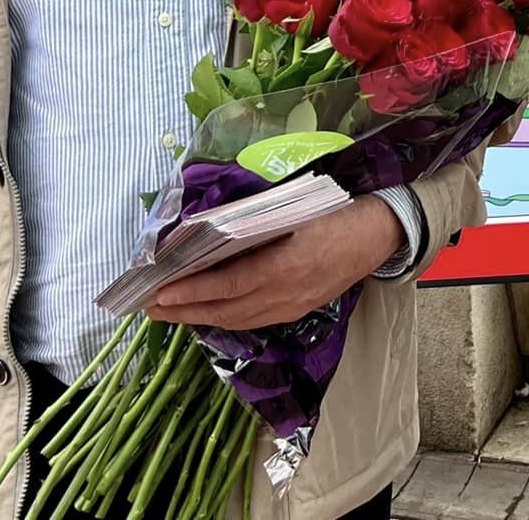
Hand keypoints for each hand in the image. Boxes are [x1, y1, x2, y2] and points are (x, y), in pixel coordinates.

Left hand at [147, 197, 404, 330]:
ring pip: (237, 319)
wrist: (379, 232)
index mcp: (285, 266)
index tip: (160, 292)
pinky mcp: (298, 310)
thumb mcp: (296, 210)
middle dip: (183, 310)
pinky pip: (254, 320)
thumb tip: (208, 230)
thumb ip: (256, 224)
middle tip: (149, 308)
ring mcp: (293, 306)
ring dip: (199, 318)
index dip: (192, 291)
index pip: (227, 285)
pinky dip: (225, 318)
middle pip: (226, 309)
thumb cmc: (337, 211)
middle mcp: (286, 294)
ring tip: (169, 313)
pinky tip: (208, 312)